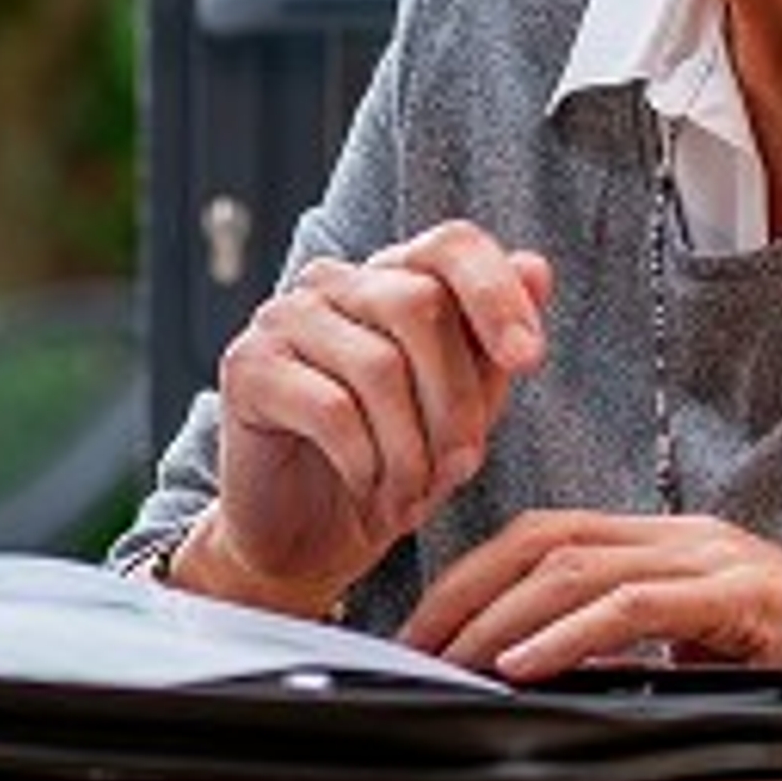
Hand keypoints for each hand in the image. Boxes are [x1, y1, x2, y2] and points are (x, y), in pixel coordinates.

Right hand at [181, 221, 553, 616]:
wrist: (307, 535)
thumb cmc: (390, 466)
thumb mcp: (462, 413)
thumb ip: (491, 346)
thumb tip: (535, 268)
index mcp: (390, 280)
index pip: (450, 244)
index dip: (496, 293)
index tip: (528, 361)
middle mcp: (332, 282)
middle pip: (420, 304)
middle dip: (456, 401)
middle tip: (462, 468)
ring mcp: (282, 318)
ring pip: (378, 364)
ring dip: (412, 449)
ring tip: (413, 496)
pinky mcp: (246, 367)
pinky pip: (330, 408)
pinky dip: (366, 464)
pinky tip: (369, 491)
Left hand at [400, 508, 781, 679]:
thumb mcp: (695, 647)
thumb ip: (623, 645)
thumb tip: (530, 669)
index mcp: (664, 539)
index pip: (543, 535)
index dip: (471, 574)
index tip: (422, 624)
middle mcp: (682, 535)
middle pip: (540, 540)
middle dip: (463, 591)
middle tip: (414, 643)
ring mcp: (712, 559)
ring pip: (574, 568)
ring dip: (499, 617)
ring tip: (452, 658)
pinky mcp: (740, 597)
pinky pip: (632, 606)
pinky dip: (567, 635)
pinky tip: (524, 662)